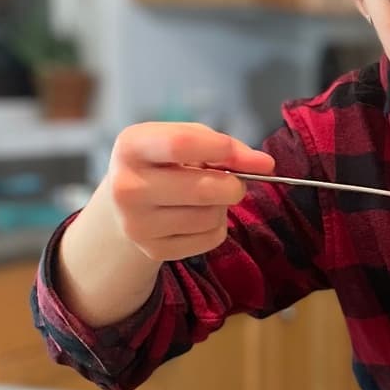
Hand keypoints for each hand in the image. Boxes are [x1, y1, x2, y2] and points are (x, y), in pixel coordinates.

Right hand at [105, 123, 273, 261]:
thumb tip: (263, 164)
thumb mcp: (183, 140)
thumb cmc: (163, 162)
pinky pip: (211, 238)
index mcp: (131, 148)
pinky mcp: (154, 250)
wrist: (125, 204)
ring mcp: (137, 224)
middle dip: (233, 185)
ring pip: (210, 217)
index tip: (257, 160)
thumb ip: (222, 146)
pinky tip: (198, 217)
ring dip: (222, 206)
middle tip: (233, 182)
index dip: (225, 149)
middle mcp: (127, 188)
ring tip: (206, 198)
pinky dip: (217, 226)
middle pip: (203, 189)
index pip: (182, 144)